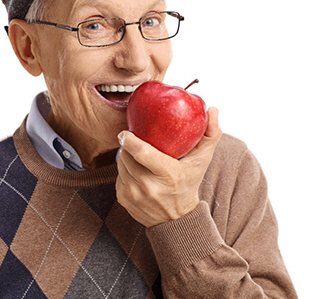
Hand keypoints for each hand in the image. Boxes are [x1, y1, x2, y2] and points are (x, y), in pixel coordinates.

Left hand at [116, 107, 222, 226]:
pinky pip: (118, 178)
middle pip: (127, 157)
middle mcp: (149, 187)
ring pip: (120, 166)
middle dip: (127, 146)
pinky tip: (135, 172)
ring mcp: (135, 195)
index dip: (130, 140)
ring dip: (125, 158)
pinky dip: (124, 172)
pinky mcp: (124, 200)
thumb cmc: (189, 184)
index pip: (142, 152)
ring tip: (136, 156)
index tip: (126, 132)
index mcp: (168, 173)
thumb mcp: (202, 161)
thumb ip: (211, 134)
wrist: (177, 221)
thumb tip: (212, 108)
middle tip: (133, 142)